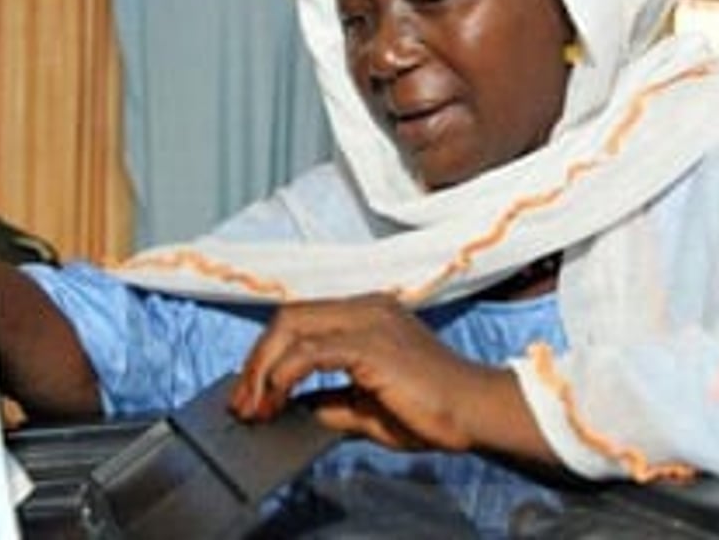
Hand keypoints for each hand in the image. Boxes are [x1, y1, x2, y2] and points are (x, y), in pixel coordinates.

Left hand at [229, 294, 555, 460]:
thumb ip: (331, 400)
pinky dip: (285, 374)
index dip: (267, 353)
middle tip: (244, 403)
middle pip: (287, 317)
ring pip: (292, 327)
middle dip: (255, 361)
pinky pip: (311, 351)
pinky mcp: (372, 344)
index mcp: (366, 313)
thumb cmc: (431, 410)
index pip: (300, 319)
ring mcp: (368, 320)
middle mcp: (365, 307)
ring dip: (262, 370)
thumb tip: (296, 408)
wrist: (474, 412)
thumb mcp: (367, 406)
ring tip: (256, 408)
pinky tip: (278, 399)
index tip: (252, 393)